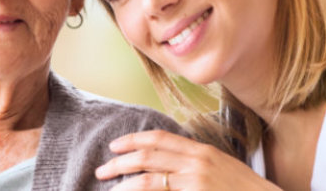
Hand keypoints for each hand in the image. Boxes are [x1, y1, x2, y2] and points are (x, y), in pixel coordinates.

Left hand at [97, 130, 280, 190]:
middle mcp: (197, 162)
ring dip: (124, 183)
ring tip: (110, 188)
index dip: (134, 140)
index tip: (116, 146)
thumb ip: (198, 164)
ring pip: (149, 178)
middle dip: (121, 162)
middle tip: (103, 170)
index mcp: (202, 151)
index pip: (161, 138)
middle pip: (148, 155)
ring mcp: (196, 181)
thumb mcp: (222, 170)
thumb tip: (171, 166)